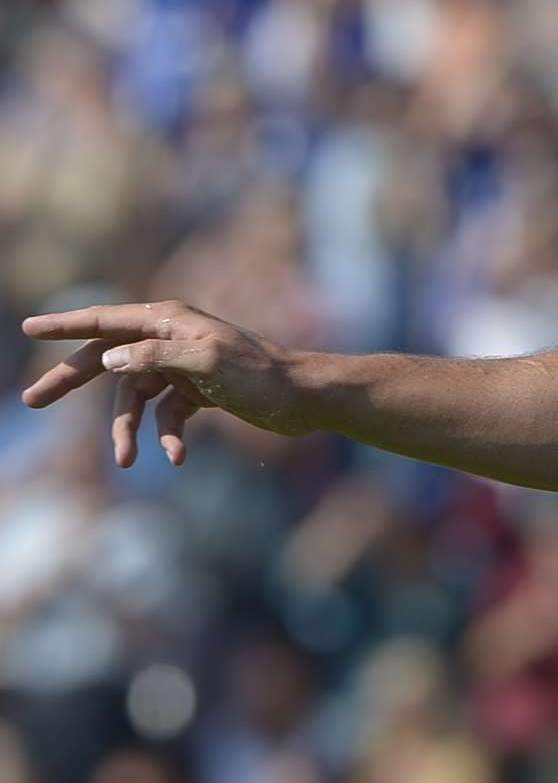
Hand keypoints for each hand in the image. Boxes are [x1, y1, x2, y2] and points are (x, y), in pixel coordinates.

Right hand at [20, 300, 312, 466]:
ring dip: (129, 430)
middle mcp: (171, 338)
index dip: (65, 325)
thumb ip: (154, 357)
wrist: (303, 398)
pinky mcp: (197, 393)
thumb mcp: (206, 363)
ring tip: (126, 461)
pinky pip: (166, 417)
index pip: (106, 321)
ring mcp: (182, 367)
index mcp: (169, 320)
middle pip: (107, 359)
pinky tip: (178, 457)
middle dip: (71, 379)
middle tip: (32, 399)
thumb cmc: (259, 374)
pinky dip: (167, 437)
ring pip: (135, 399)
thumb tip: (109, 358)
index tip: (29, 328)